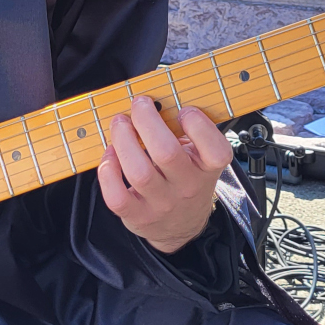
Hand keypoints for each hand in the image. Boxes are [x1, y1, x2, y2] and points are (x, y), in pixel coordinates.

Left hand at [98, 97, 234, 252]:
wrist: (180, 225)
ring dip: (123, 140)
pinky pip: (117, 196)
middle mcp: (187, 188)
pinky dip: (108, 172)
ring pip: (139, 172)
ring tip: (120, 123)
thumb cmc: (186, 179)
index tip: (184, 110)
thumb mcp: (199, 157)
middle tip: (139, 104)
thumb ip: (187, 132)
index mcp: (208, 169)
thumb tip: (160, 98)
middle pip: (166, 153)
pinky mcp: (137, 216)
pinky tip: (110, 154)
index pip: (215, 150)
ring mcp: (161, 204)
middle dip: (147, 120)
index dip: (198, 125)